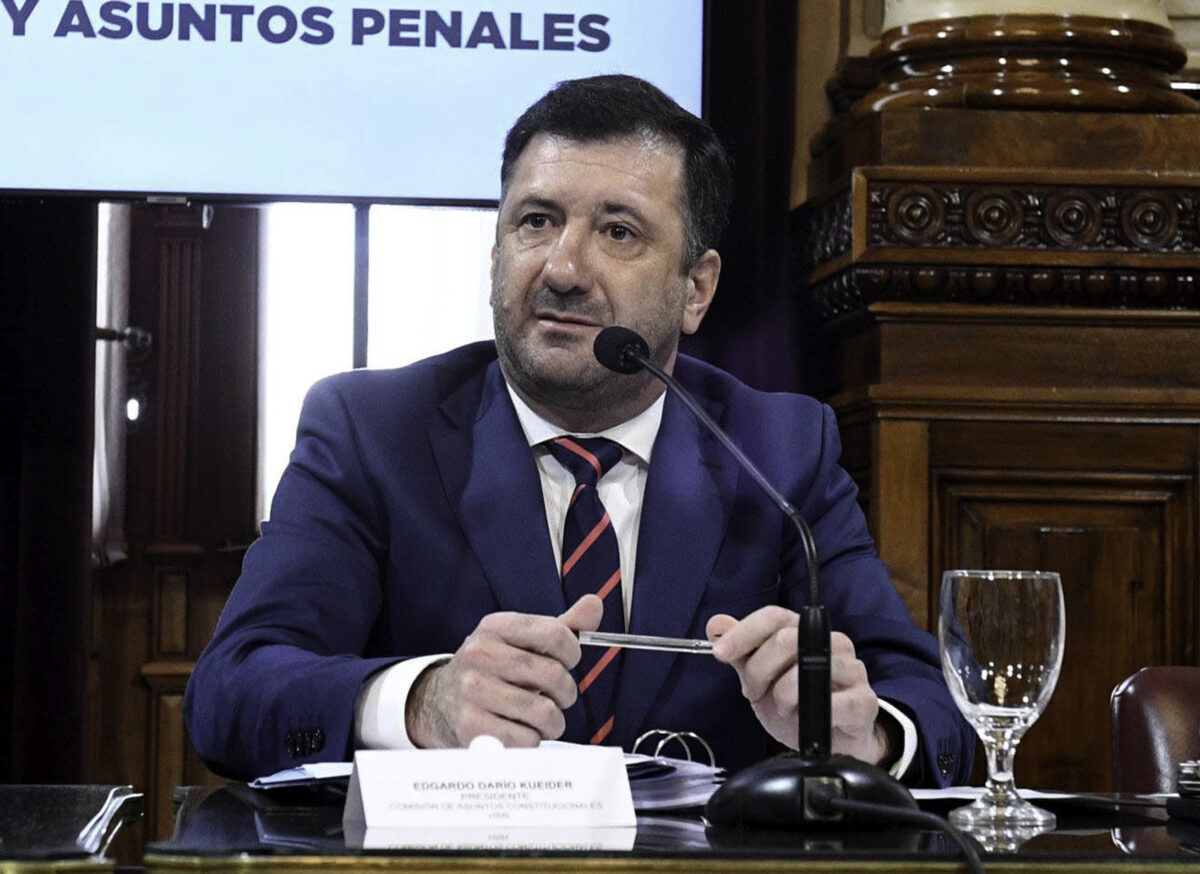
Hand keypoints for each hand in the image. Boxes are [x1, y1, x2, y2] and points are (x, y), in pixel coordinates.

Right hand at [406, 595, 602, 747]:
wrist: (438, 702)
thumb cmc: (492, 670)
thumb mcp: (520, 641)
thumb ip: (561, 627)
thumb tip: (594, 604)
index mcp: (496, 627)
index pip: (555, 634)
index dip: (573, 653)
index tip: (567, 662)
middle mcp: (480, 654)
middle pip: (554, 674)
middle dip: (566, 692)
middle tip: (558, 697)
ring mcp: (473, 691)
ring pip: (545, 712)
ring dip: (553, 722)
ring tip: (541, 718)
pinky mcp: (471, 727)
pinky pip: (527, 740)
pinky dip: (532, 741)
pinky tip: (519, 731)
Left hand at [707, 606, 887, 764]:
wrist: (830, 741)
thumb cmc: (795, 703)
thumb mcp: (760, 677)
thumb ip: (740, 651)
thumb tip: (715, 624)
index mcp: (804, 631)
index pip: (773, 617)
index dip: (744, 633)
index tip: (721, 653)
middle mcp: (831, 643)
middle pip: (786, 640)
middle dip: (758, 670)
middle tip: (753, 693)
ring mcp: (852, 669)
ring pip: (805, 671)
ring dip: (781, 694)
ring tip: (780, 707)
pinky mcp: (865, 701)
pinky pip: (835, 702)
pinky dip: (810, 713)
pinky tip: (804, 719)